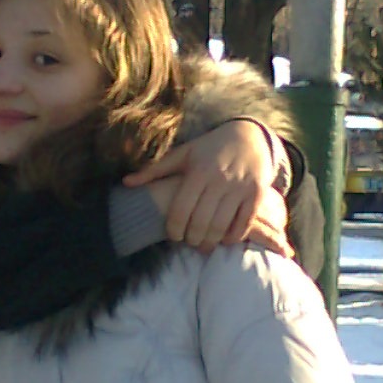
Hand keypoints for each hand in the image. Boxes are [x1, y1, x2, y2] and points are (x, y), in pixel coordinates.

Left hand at [127, 120, 290, 253]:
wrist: (250, 136)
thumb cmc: (210, 148)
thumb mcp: (182, 154)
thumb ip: (154, 170)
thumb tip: (126, 183)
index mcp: (198, 171)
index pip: (181, 209)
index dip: (174, 228)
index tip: (173, 236)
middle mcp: (219, 180)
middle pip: (200, 222)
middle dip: (192, 239)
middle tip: (188, 243)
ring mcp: (240, 188)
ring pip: (221, 226)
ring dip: (210, 242)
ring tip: (203, 246)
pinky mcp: (257, 194)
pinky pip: (243, 224)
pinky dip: (232, 237)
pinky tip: (224, 239)